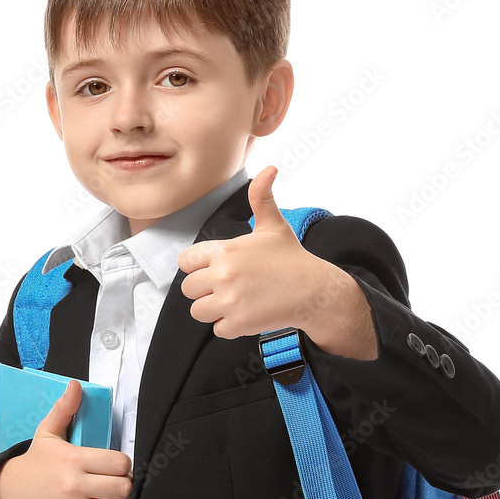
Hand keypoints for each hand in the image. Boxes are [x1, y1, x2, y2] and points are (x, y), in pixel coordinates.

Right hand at [0, 380, 132, 498]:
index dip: (122, 463)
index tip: (115, 463)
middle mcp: (75, 486)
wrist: (11, 496)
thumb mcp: (47, 432)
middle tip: (116, 478)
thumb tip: (76, 385)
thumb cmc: (36, 463)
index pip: (119, 463)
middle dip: (124, 481)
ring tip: (112, 493)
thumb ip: (64, 409)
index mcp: (73, 460)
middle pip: (122, 486)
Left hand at [177, 165, 323, 338]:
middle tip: (227, 289)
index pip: (185, 262)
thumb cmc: (292, 259)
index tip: (212, 270)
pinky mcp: (238, 322)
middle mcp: (223, 274)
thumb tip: (269, 169)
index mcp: (225, 250)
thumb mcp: (274, 225)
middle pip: (188, 289)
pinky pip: (217, 329)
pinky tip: (245, 315)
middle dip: (204, 290)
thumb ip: (261, 198)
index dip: (196, 267)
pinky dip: (229, 326)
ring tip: (234, 303)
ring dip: (213, 310)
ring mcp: (229, 300)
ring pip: (198, 311)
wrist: (313, 290)